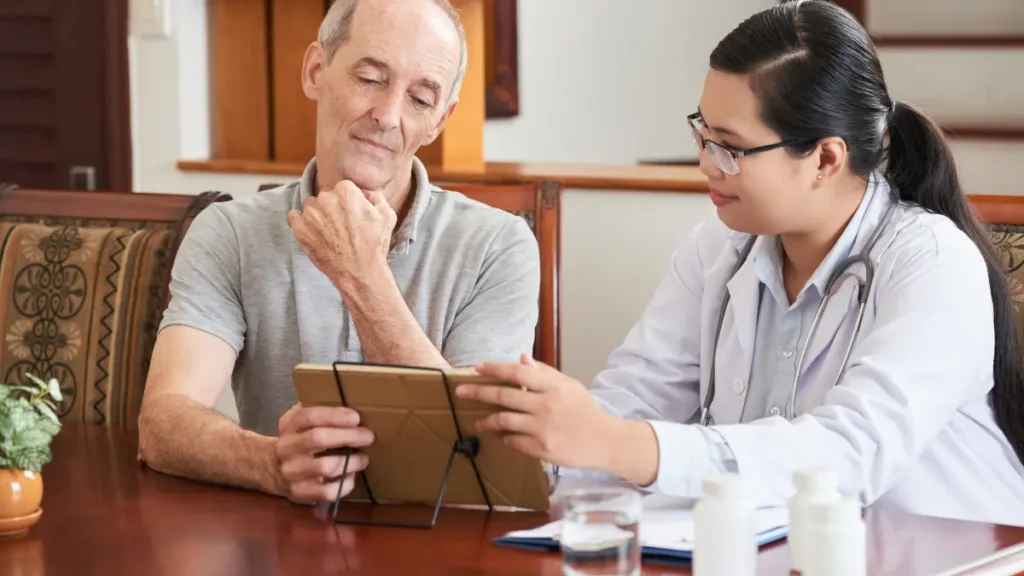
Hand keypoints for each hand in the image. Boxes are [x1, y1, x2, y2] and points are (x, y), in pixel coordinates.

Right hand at [274, 404, 374, 503]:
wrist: (271, 468)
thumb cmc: (297, 439)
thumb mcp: (299, 421)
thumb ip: (318, 409)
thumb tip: (351, 400)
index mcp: (289, 426)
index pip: (308, 416)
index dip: (334, 416)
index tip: (355, 418)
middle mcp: (286, 448)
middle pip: (318, 438)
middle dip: (347, 436)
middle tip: (368, 436)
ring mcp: (291, 472)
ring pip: (324, 467)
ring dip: (350, 462)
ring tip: (364, 458)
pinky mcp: (299, 493)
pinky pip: (326, 492)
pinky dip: (344, 484)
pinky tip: (351, 476)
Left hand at [287, 181, 397, 292]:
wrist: (360, 272)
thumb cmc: (374, 245)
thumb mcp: (387, 216)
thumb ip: (375, 196)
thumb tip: (364, 192)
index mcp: (346, 191)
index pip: (343, 188)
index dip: (349, 201)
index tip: (352, 214)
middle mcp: (326, 198)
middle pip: (326, 196)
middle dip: (333, 207)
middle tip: (341, 225)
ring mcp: (311, 214)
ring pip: (311, 206)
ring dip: (317, 214)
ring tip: (329, 232)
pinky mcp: (300, 229)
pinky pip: (294, 217)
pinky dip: (301, 223)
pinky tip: (313, 232)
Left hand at [455, 355, 621, 471]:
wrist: (605, 440)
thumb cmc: (586, 411)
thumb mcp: (569, 386)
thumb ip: (545, 373)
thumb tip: (522, 358)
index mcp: (552, 387)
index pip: (517, 373)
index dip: (494, 369)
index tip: (476, 367)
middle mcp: (545, 406)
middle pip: (504, 396)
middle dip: (478, 392)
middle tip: (460, 392)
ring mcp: (542, 428)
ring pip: (504, 421)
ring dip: (486, 421)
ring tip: (477, 422)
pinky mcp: (542, 448)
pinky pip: (514, 441)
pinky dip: (504, 438)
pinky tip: (500, 436)